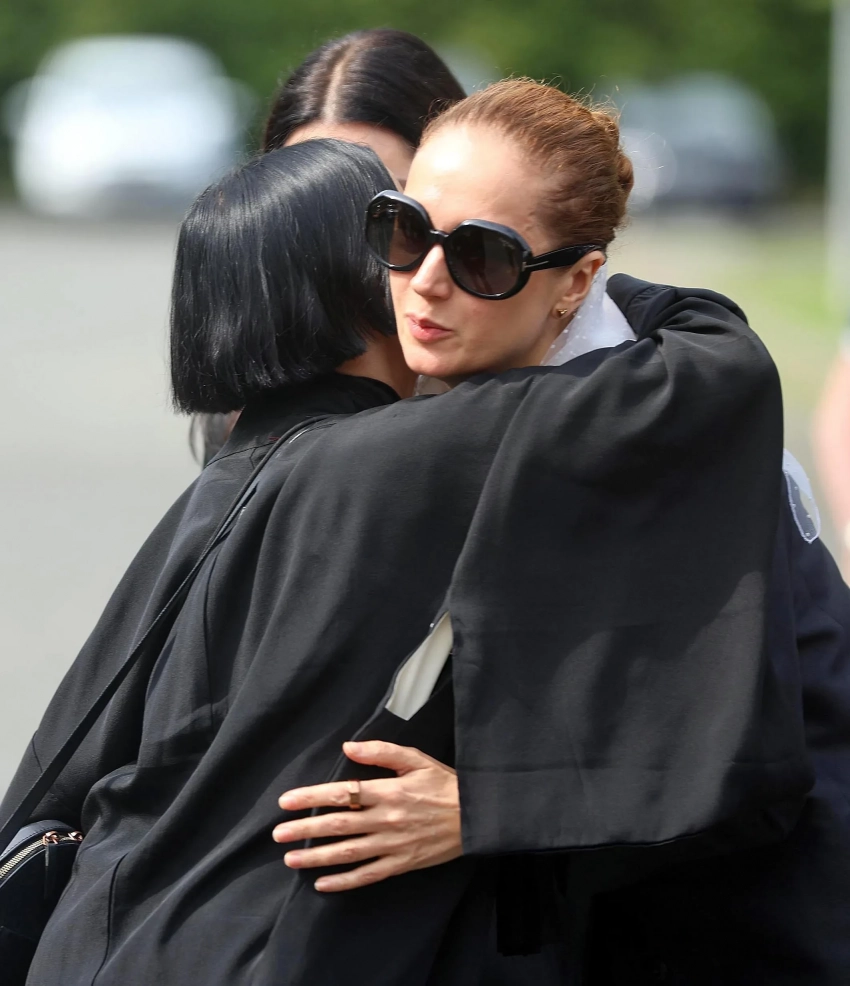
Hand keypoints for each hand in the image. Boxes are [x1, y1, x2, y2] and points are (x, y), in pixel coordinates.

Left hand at [273, 741, 461, 891]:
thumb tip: (349, 746)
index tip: (286, 802)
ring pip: (347, 853)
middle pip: (338, 826)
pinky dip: (344, 882)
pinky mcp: (401, 864)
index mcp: (388, 791)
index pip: (341, 794)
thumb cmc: (445, 784)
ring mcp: (392, 845)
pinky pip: (368, 875)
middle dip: (305, 829)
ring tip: (291, 859)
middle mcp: (386, 819)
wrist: (477, 816)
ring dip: (316, 857)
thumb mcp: (416, 759)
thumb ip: (381, 752)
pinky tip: (323, 884)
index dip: (311, 798)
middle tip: (278, 834)